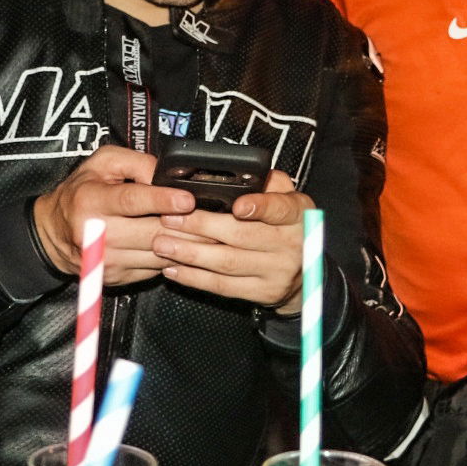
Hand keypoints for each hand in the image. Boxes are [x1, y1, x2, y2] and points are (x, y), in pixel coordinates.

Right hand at [32, 144, 195, 281]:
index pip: (130, 201)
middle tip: (212, 216)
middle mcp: (98, 234)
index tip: (187, 199)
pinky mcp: (116, 276)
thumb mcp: (102, 163)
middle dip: (187, 226)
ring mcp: (107, 260)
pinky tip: (182, 245)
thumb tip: (167, 175)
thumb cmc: (81, 193)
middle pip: (151, 233)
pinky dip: (173, 257)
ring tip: (206, 231)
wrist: (52, 234)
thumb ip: (136, 162)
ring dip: (186, 245)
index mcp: (92, 201)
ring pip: (159, 255)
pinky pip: (155, 268)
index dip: (161, 200)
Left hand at [151, 171, 312, 309]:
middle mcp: (291, 243)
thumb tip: (238, 173)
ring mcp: (277, 271)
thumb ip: (266, 183)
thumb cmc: (284, 224)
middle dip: (200, 227)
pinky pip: (224, 287)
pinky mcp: (263, 292)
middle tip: (168, 219)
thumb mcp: (285, 197)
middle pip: (242, 236)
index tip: (237, 205)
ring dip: (190, 254)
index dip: (259, 207)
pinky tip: (173, 269)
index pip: (279, 208)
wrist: (304, 268)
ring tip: (162, 245)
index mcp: (297, 213)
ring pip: (227, 263)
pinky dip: (195, 278)